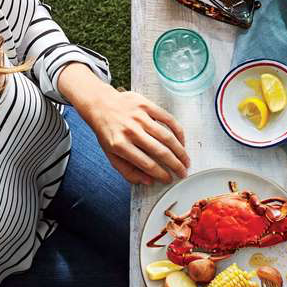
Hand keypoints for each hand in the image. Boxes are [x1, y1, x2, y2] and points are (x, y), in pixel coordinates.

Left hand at [57, 63, 188, 184]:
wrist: (100, 105)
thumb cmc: (107, 132)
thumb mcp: (111, 155)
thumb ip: (128, 171)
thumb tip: (148, 181)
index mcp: (120, 145)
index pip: (147, 164)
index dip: (161, 174)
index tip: (169, 179)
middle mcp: (131, 131)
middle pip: (160, 152)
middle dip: (175, 165)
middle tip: (183, 173)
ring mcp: (139, 117)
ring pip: (167, 137)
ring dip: (180, 151)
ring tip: (186, 161)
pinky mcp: (146, 105)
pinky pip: (168, 119)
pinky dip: (178, 132)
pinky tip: (181, 142)